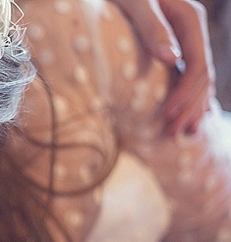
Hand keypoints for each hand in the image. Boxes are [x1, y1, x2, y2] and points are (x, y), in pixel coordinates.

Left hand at [111, 0, 215, 135]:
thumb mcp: (134, 3)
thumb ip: (151, 27)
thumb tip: (171, 59)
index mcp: (188, 18)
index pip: (197, 65)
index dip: (184, 94)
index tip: (167, 116)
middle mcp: (192, 29)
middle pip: (202, 77)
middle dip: (188, 108)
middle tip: (169, 134)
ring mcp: (186, 38)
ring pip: (199, 80)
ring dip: (191, 109)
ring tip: (178, 134)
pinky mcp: (175, 46)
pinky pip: (190, 76)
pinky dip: (189, 98)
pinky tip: (186, 118)